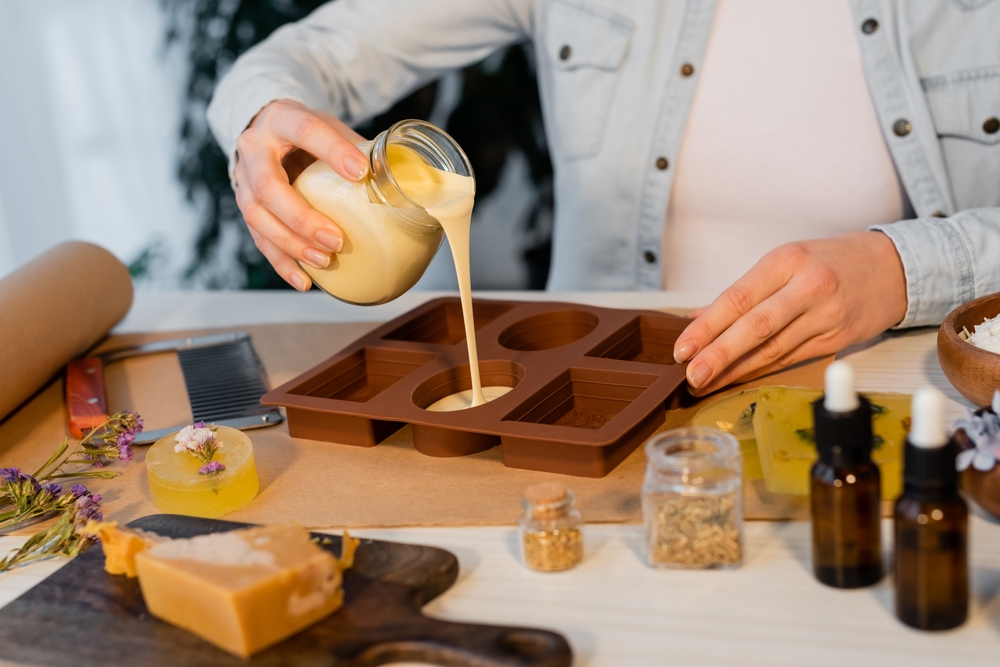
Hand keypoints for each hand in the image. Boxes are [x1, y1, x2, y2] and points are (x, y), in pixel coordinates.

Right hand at [234, 100, 367, 289]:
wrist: (266, 128)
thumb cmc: (306, 131)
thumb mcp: (331, 126)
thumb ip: (358, 148)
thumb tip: (398, 177)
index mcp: (282, 119)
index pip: (305, 132)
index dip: (332, 152)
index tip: (360, 172)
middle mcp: (254, 150)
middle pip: (269, 187)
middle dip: (302, 218)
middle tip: (336, 239)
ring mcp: (244, 180)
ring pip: (258, 217)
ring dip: (292, 244)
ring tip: (325, 260)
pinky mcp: (247, 207)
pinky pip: (259, 239)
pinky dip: (282, 263)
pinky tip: (304, 281)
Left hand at [672, 232, 907, 395]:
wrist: (894, 268)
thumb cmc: (829, 261)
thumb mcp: (786, 260)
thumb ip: (743, 291)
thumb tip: (697, 318)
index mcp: (787, 261)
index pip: (738, 298)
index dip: (708, 326)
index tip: (682, 347)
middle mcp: (807, 288)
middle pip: (755, 327)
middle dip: (719, 354)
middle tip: (691, 375)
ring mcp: (826, 316)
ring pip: (773, 349)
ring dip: (735, 370)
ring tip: (705, 383)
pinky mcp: (838, 339)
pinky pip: (791, 358)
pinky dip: (760, 370)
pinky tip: (736, 379)